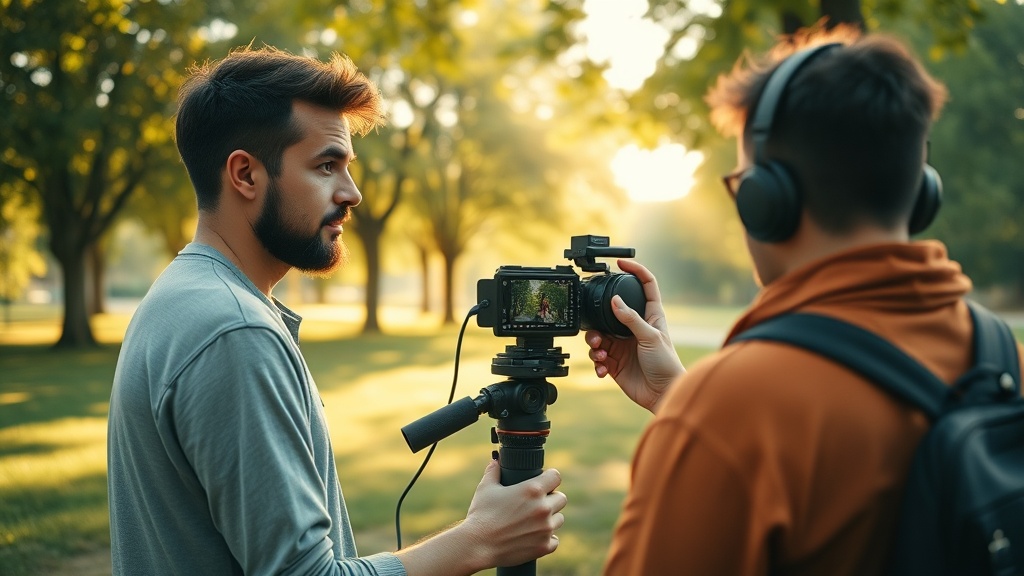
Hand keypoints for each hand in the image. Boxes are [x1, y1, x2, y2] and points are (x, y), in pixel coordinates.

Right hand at [460, 460, 566, 568]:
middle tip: (537, 503)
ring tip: (534, 521)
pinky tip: (535, 536)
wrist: (477, 545)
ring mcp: (545, 529)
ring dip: (550, 519)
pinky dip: (547, 539)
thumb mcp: (485, 488)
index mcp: (533, 490)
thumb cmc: (481, 515)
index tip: (544, 482)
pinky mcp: (543, 546)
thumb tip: (496, 460)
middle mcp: (543, 508)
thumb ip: (494, 471)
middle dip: (551, 499)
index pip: (556, 477)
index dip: (550, 478)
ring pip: (559, 519)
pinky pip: (555, 540)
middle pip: (561, 498)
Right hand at [585, 259, 684, 413]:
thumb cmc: (667, 365)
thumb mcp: (650, 337)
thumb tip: (614, 300)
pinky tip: (602, 369)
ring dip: (595, 345)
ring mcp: (623, 345)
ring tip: (601, 354)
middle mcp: (634, 328)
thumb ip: (631, 319)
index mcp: (650, 316)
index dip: (635, 271)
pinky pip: (597, 358)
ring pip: (598, 336)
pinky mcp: (615, 363)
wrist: (662, 394)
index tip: (621, 263)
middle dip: (598, 322)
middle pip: (610, 314)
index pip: (646, 286)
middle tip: (598, 334)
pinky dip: (596, 363)